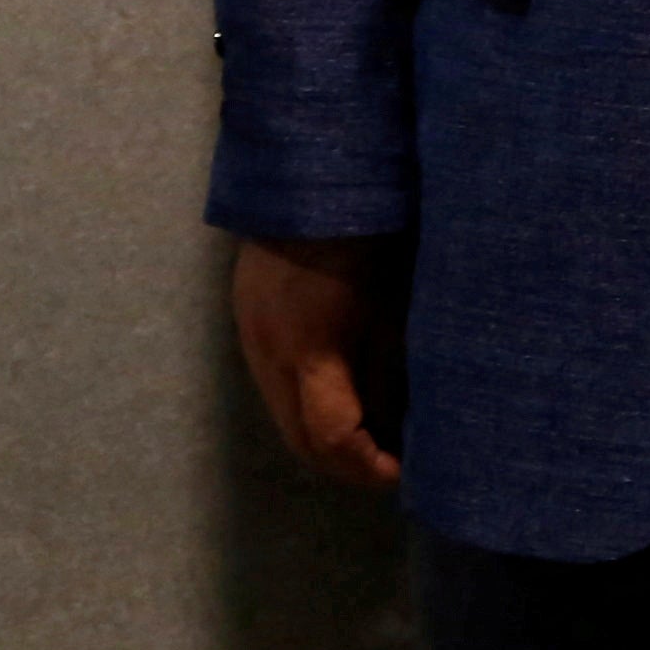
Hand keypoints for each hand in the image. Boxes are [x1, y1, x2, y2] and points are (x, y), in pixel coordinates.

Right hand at [230, 232, 402, 491]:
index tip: (403, 471)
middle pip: (299, 441)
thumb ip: (390, 373)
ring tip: (369, 433)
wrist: (305, 178)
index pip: (330, 439)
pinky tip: (341, 391)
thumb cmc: (366, 238)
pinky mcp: (246, 322)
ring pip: (282, 416)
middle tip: (388, 464)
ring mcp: (250, 339)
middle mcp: (268, 356)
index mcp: (308, 351)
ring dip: (322, 437)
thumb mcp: (391, 310)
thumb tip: (402, 427)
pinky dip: (304, 404)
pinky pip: (273, 384)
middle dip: (345, 464)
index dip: (368, 466)